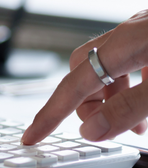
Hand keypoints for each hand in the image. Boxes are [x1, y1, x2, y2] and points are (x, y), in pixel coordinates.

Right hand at [22, 10, 147, 144]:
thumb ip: (130, 107)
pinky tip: (146, 101)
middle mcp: (128, 33)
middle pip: (84, 74)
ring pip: (107, 69)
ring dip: (112, 98)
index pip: (73, 85)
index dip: (50, 114)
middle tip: (104, 128)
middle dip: (87, 105)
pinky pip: (129, 64)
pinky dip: (129, 87)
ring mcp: (141, 32)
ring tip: (135, 123)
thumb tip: (93, 129)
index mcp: (125, 42)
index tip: (32, 135)